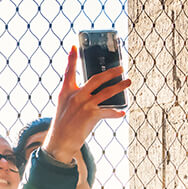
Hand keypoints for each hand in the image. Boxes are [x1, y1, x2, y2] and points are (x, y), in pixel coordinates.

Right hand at [41, 46, 130, 164]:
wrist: (59, 142)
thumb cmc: (63, 125)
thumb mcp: (64, 107)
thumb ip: (76, 96)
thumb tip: (93, 91)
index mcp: (66, 91)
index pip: (68, 71)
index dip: (71, 58)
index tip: (74, 46)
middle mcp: (75, 95)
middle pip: (96, 79)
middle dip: (111, 72)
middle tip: (121, 68)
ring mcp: (84, 105)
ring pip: (106, 92)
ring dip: (120, 87)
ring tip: (128, 82)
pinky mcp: (91, 115)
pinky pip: (108, 111)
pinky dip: (116, 113)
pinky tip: (122, 112)